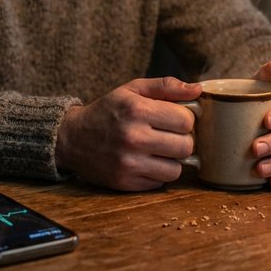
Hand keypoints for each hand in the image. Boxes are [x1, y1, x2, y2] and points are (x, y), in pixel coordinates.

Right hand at [55, 77, 198, 190]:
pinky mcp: (125, 182)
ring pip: (176, 169)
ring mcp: (129, 163)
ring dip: (172, 160)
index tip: (175, 119)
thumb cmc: (108, 111)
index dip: (185, 119)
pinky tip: (145, 161)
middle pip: (186, 146)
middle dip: (182, 140)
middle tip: (169, 136)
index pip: (186, 121)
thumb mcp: (132, 90)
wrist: (71, 138)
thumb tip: (198, 89)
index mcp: (137, 110)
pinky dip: (157, 173)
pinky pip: (160, 182)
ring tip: (159, 150)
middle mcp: (133, 137)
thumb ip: (166, 87)